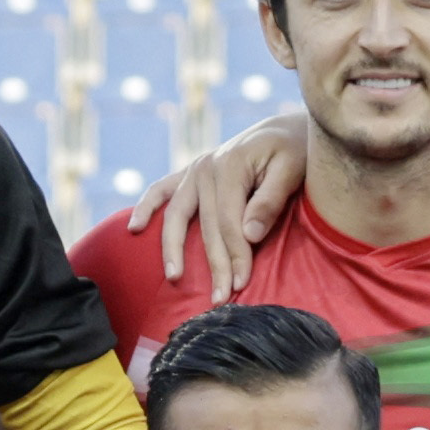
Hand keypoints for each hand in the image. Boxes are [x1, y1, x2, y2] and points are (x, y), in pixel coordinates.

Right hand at [147, 116, 313, 296]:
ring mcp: (194, 170)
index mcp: (230, 165)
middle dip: (214, 265)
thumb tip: (249, 235)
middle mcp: (206, 167)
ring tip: (174, 278)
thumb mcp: (292, 169)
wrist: (284, 130)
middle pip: (206, 226)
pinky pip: (161, 190)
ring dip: (173, 248)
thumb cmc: (294, 151)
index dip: (236, 255)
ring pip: (178, 216)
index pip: (229, 222)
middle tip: (220, 299)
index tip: (242, 284)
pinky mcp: (189, 174)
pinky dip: (146, 207)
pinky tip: (135, 229)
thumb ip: (270, 200)